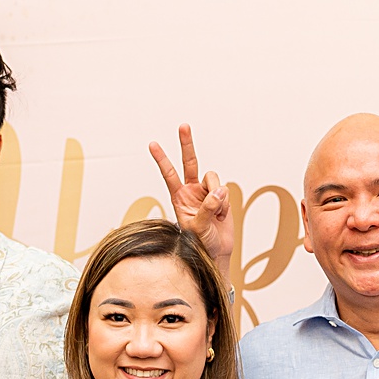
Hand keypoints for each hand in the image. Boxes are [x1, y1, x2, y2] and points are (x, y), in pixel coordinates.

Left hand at [150, 125, 233, 268]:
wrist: (216, 252)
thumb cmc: (200, 243)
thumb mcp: (197, 227)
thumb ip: (207, 208)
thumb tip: (219, 192)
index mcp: (179, 197)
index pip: (169, 174)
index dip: (162, 159)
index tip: (152, 144)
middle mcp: (192, 190)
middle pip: (190, 162)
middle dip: (187, 144)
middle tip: (183, 126)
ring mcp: (207, 192)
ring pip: (214, 178)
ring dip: (218, 196)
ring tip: (216, 214)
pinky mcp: (221, 196)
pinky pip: (225, 191)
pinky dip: (225, 204)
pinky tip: (221, 215)